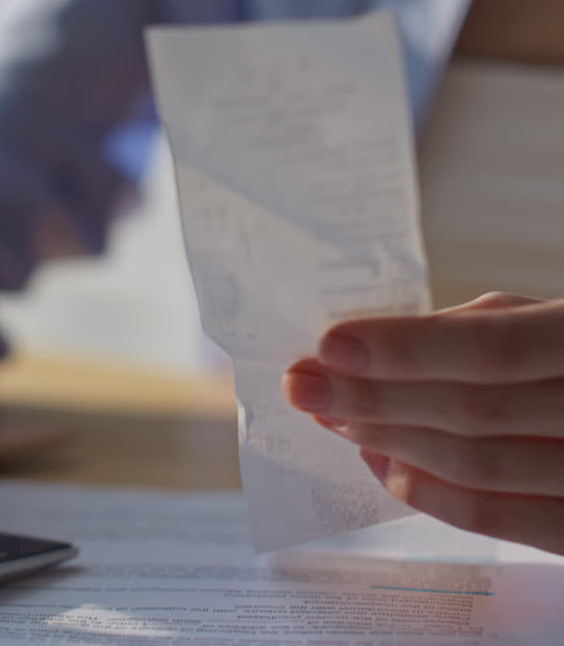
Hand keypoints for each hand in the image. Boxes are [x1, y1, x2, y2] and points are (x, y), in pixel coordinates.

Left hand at [283, 291, 563, 554]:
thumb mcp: (550, 320)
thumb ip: (480, 328)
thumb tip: (374, 345)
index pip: (495, 347)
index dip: (405, 349)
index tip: (327, 347)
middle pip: (475, 411)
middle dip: (373, 398)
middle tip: (303, 386)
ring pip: (481, 467)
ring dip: (390, 442)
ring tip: (333, 420)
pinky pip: (508, 521)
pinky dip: (436, 496)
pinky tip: (385, 469)